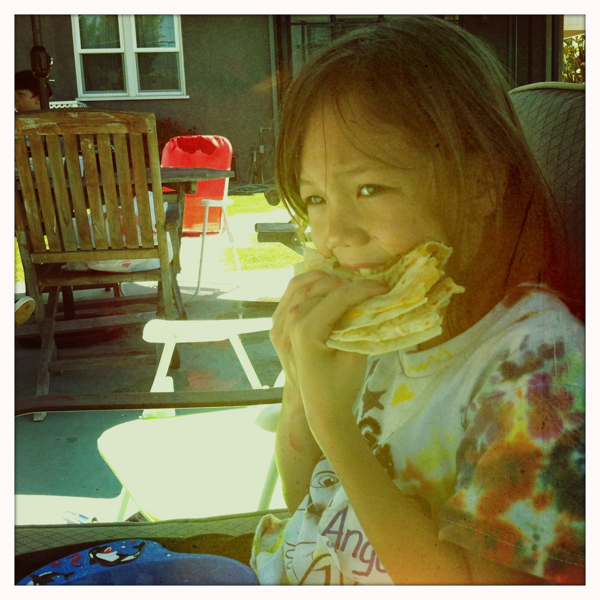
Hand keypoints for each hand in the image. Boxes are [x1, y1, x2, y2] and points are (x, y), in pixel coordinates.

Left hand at [271, 269, 388, 436]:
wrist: (319, 406)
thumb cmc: (340, 385)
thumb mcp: (355, 356)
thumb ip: (360, 324)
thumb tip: (373, 298)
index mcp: (306, 331)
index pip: (338, 298)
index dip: (364, 288)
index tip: (385, 286)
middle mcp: (290, 322)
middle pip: (321, 288)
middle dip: (349, 283)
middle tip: (372, 286)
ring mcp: (280, 322)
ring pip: (305, 286)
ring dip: (329, 281)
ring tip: (353, 285)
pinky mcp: (279, 323)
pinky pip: (293, 293)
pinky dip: (309, 283)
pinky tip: (327, 282)